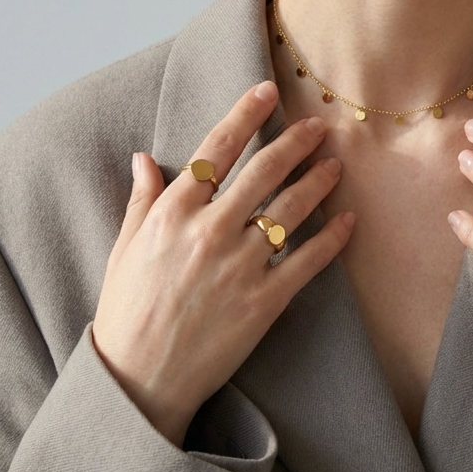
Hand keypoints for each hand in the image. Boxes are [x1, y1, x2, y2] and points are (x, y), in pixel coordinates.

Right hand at [92, 79, 353, 445]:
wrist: (139, 380)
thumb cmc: (127, 311)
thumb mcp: (124, 248)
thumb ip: (142, 200)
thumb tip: (143, 157)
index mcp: (172, 213)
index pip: (215, 149)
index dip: (245, 114)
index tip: (268, 91)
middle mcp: (208, 232)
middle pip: (263, 172)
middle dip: (295, 142)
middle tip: (319, 125)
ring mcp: (238, 267)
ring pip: (290, 210)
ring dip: (318, 182)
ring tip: (336, 165)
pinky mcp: (262, 303)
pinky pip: (306, 262)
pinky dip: (331, 239)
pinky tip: (347, 220)